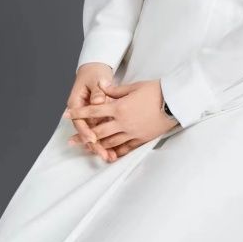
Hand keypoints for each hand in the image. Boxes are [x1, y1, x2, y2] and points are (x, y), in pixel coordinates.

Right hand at [64, 62, 117, 163]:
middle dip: (95, 145)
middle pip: (87, 132)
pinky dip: (107, 141)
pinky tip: (115, 152)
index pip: (79, 121)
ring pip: (94, 135)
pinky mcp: (98, 119)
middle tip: (104, 155)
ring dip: (101, 146)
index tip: (93, 139)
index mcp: (76, 103)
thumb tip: (98, 101)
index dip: (86, 131)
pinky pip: (101, 132)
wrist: (95, 70)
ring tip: (111, 158)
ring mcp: (89, 117)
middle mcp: (81, 113)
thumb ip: (97, 91)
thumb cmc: (94, 74)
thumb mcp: (95, 80)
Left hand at [64, 78, 178, 159]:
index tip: (67, 115)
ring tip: (88, 148)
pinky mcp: (142, 139)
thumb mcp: (134, 87)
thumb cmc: (156, 90)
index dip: (79, 114)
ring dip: (97, 146)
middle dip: (83, 136)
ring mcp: (132, 132)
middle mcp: (123, 122)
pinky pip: (125, 149)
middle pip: (98, 132)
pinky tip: (109, 155)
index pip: (94, 111)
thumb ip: (116, 90)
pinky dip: (116, 152)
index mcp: (119, 107)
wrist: (176, 101)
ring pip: (110, 142)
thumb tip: (102, 86)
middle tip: (71, 141)